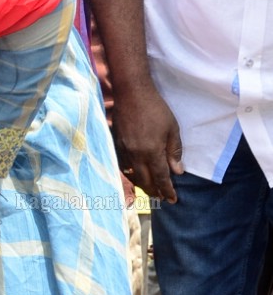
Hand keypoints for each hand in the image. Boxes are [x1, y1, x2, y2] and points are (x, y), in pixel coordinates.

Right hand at [113, 82, 182, 203]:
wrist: (131, 94)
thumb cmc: (156, 109)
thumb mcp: (172, 129)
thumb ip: (174, 151)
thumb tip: (177, 171)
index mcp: (152, 152)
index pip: (161, 178)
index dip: (167, 190)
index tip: (173, 200)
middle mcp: (136, 155)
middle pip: (145, 181)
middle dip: (155, 192)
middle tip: (163, 197)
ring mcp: (124, 151)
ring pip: (133, 175)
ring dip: (143, 185)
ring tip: (151, 189)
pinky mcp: (117, 145)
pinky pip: (124, 166)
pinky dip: (132, 173)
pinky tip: (137, 173)